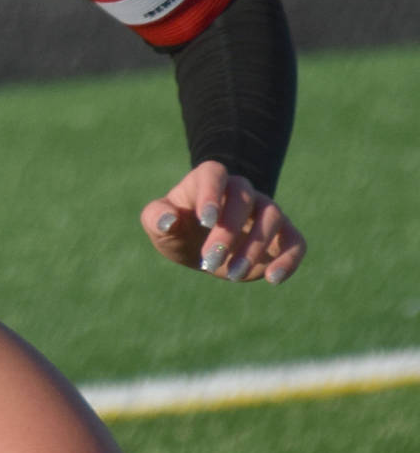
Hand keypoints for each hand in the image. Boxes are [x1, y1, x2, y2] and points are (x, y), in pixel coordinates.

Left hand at [141, 160, 304, 284]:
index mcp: (208, 180)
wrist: (202, 250)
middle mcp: (242, 191)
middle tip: (209, 260)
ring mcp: (265, 210)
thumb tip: (168, 220)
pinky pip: (296, 241)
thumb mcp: (157, 225)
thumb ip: (156, 218)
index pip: (214, 174)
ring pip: (272, 218)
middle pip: (243, 199)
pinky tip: (273, 278)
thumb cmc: (178, 230)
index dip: (211, 193)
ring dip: (253, 248)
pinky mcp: (284, 235)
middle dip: (227, 232)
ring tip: (231, 275)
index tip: (205, 220)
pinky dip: (289, 259)